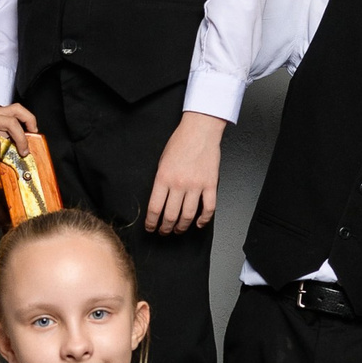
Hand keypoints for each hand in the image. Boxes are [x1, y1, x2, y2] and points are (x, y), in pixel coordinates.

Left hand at [144, 111, 224, 233]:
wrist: (200, 130)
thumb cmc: (180, 142)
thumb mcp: (162, 161)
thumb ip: (161, 181)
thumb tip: (159, 200)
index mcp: (164, 178)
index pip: (155, 208)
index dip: (151, 222)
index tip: (151, 228)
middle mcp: (179, 184)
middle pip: (170, 216)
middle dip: (165, 228)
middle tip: (164, 231)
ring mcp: (196, 185)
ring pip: (188, 215)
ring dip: (182, 227)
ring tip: (178, 230)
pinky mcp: (210, 184)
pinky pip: (208, 208)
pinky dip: (203, 219)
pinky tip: (198, 223)